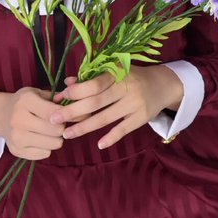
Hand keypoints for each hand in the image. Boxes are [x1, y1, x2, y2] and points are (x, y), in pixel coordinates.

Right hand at [0, 87, 66, 159]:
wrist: (0, 115)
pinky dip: (46, 148)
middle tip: (57, 124)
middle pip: (57, 131)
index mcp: (26, 101)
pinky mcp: (17, 151)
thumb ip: (57, 99)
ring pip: (53, 144)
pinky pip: (45, 154)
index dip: (66, 115)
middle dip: (62, 128)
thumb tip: (78, 112)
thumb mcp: (37, 93)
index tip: (65, 115)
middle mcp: (19, 119)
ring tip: (49, 132)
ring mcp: (16, 137)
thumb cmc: (24, 103)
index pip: (56, 113)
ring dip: (56, 139)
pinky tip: (40, 139)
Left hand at [50, 65, 183, 149]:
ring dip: (84, 127)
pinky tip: (99, 144)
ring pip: (105, 118)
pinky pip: (123, 129)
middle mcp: (126, 88)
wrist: (163, 85)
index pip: (93, 84)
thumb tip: (67, 85)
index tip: (60, 98)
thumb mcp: (114, 72)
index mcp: (117, 73)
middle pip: (95, 102)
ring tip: (67, 134)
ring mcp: (135, 104)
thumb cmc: (132, 77)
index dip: (75, 92)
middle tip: (54, 120)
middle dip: (72, 111)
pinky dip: (111, 137)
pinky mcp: (142, 118)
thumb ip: (91, 78)